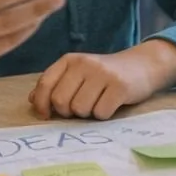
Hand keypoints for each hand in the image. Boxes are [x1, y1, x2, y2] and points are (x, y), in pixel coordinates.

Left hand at [30, 43, 175, 120]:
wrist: (142, 65)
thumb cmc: (104, 75)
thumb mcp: (78, 74)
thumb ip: (55, 84)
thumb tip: (33, 100)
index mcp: (70, 60)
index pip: (45, 84)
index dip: (41, 104)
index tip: (46, 115)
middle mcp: (85, 63)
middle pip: (61, 101)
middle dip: (68, 112)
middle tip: (80, 108)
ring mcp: (103, 74)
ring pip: (81, 109)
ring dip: (88, 114)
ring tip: (97, 103)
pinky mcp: (120, 86)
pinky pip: (101, 113)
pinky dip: (104, 115)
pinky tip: (111, 104)